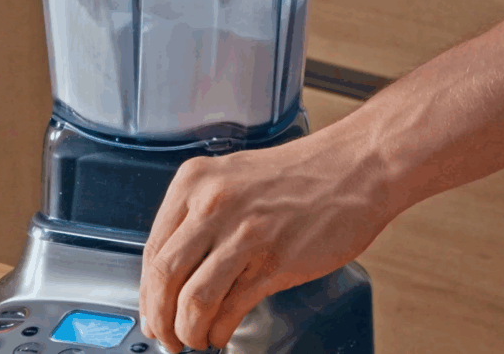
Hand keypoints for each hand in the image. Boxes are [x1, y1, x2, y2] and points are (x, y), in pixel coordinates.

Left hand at [137, 119, 392, 351]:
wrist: (356, 167)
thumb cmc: (301, 175)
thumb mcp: (234, 179)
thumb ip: (201, 217)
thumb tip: (175, 271)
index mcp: (195, 182)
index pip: (152, 249)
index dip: (147, 291)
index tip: (151, 309)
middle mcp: (213, 204)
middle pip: (165, 276)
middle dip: (160, 316)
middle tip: (165, 335)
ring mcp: (245, 233)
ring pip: (193, 299)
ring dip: (187, 330)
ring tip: (194, 339)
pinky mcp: (275, 261)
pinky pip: (231, 308)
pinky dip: (219, 330)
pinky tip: (221, 334)